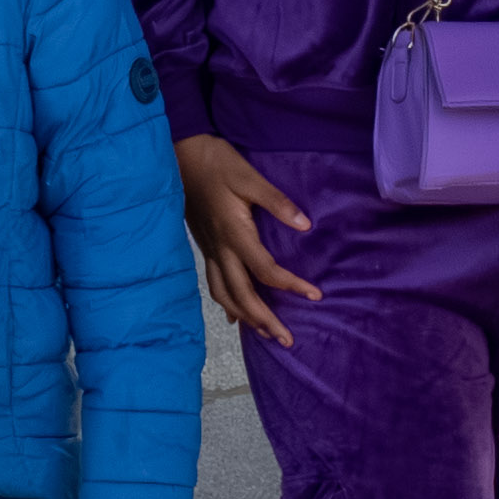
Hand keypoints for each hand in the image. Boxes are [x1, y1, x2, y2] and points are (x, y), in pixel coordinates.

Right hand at [176, 136, 318, 339]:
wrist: (183, 157)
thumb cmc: (219, 164)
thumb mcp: (250, 177)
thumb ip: (277, 202)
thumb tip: (306, 225)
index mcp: (235, 233)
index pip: (266, 270)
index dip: (292, 286)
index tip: (316, 296)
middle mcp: (221, 249)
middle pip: (242, 295)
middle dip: (265, 321)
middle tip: (287, 340)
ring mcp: (210, 251)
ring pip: (225, 295)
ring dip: (246, 318)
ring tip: (265, 334)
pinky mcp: (204, 248)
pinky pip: (214, 285)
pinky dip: (226, 304)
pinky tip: (235, 317)